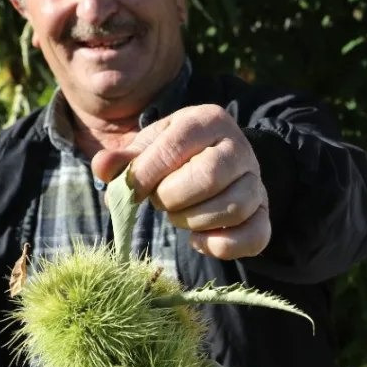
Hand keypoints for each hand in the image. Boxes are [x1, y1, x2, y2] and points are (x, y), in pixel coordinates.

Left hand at [91, 103, 269, 259]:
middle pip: (208, 177)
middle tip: (160, 202)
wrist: (213, 164)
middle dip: (172, 198)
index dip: (148, 173)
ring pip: (232, 208)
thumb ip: (123, 159)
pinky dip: (220, 245)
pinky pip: (254, 236)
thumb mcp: (148, 148)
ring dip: (192, 221)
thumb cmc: (173, 156)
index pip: (177, 146)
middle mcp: (240, 148)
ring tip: (178, 216)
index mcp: (209, 120)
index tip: (133, 190)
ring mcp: (257, 182)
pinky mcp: (264, 214)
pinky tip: (199, 239)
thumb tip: (102, 168)